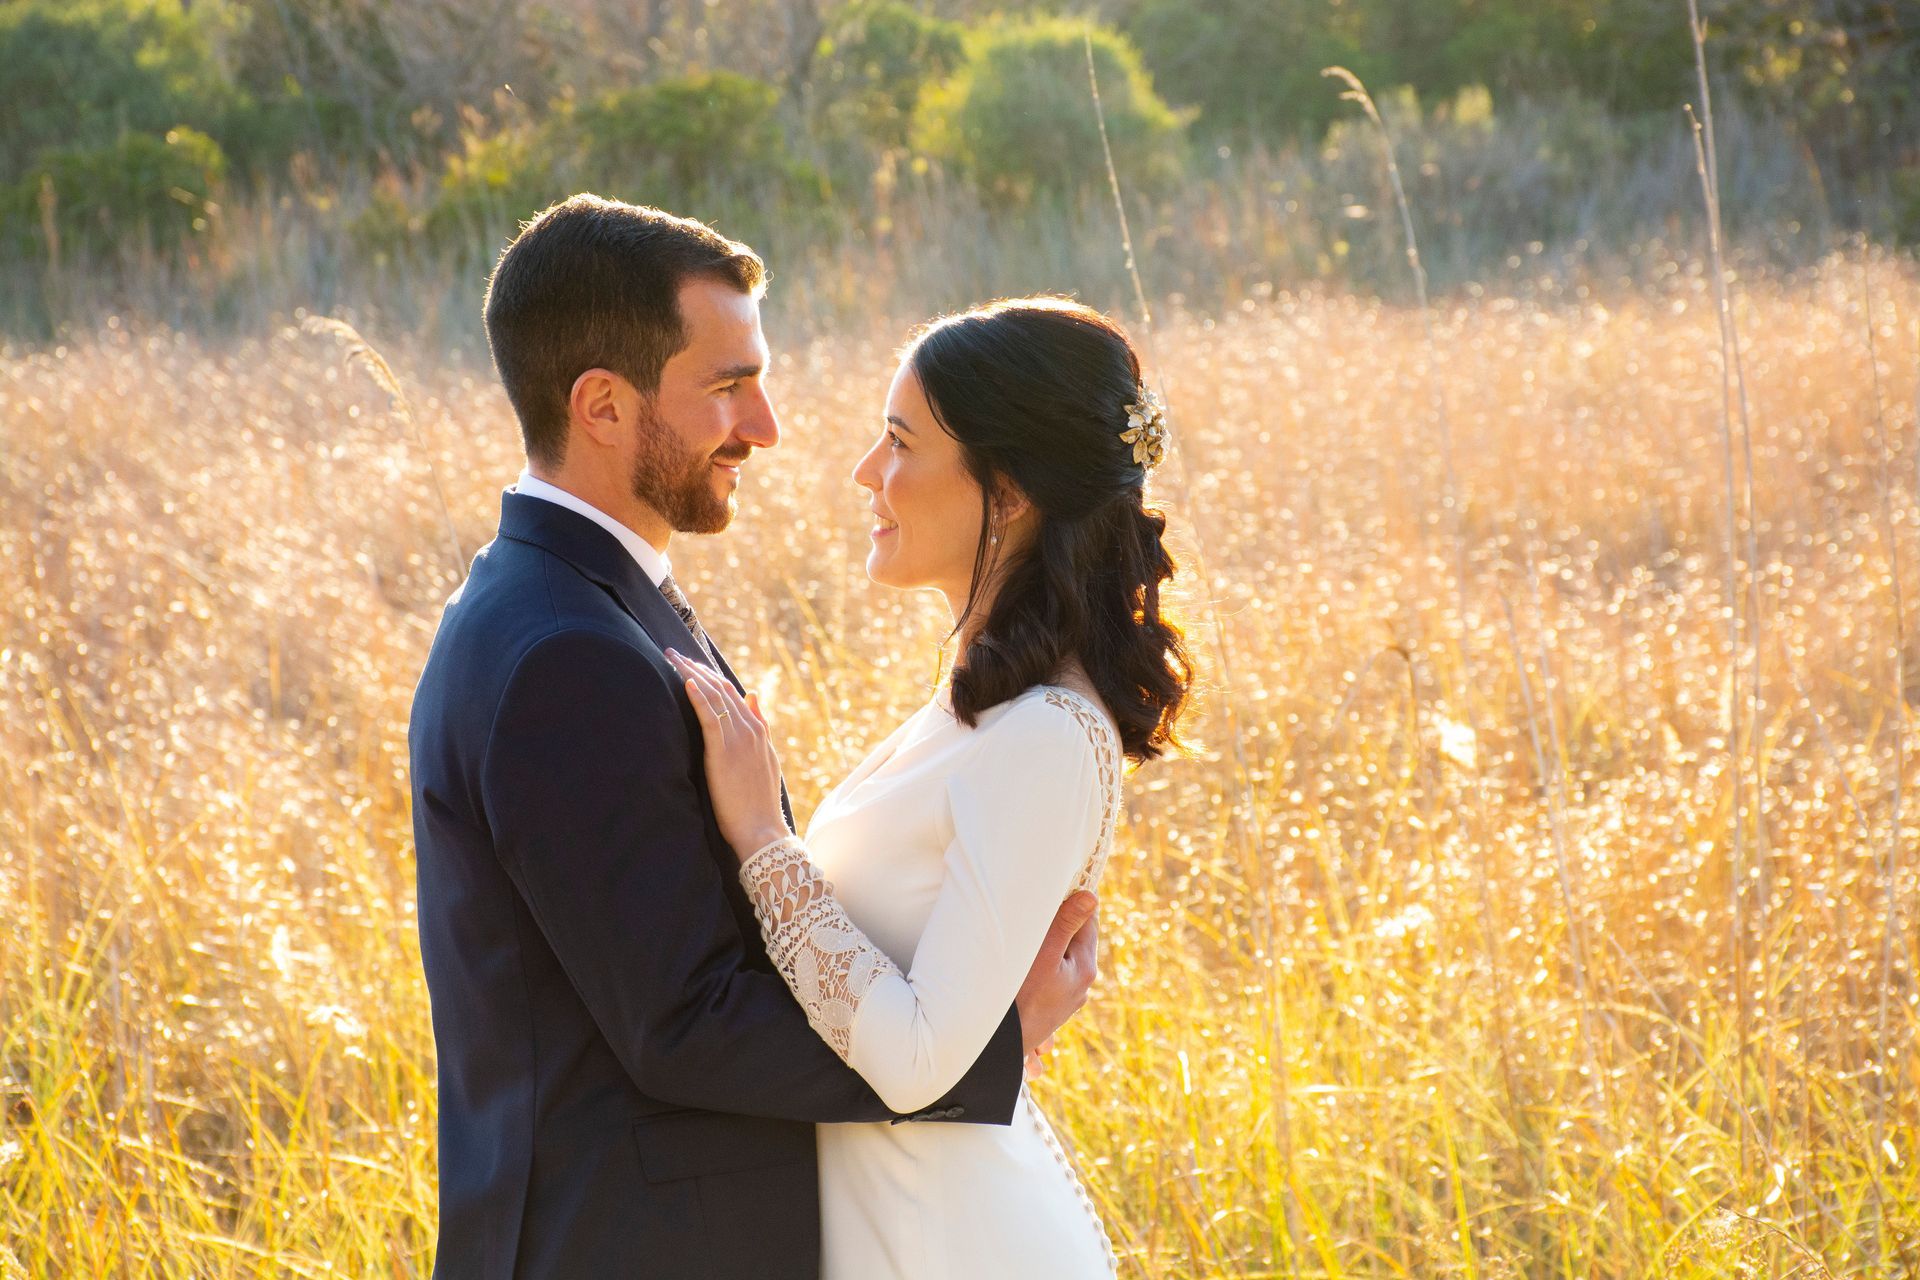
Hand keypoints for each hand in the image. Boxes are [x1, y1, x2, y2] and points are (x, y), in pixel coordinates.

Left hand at [666, 650, 789, 860]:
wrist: (762, 829)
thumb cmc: (759, 802)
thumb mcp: (766, 759)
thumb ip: (759, 726)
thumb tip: (752, 696)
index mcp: (759, 731)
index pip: (732, 693)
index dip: (710, 675)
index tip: (690, 663)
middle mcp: (750, 729)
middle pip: (720, 688)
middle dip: (695, 667)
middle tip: (672, 652)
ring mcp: (739, 740)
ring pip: (714, 697)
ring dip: (692, 673)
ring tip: (671, 658)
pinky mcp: (724, 752)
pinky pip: (711, 717)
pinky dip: (699, 697)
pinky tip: (686, 682)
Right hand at [1013, 890, 1098, 1056]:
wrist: (999, 1047)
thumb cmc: (1018, 997)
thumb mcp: (1043, 954)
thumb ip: (1066, 924)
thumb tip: (1091, 896)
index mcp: (1085, 969)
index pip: (1088, 922)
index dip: (1073, 903)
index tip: (1056, 889)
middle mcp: (1081, 986)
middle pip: (1074, 941)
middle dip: (1058, 926)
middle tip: (1034, 912)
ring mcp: (1067, 1000)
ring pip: (1060, 960)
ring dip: (1047, 947)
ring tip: (1025, 939)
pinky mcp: (1051, 1009)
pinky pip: (1049, 977)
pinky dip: (1038, 966)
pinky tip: (1021, 968)